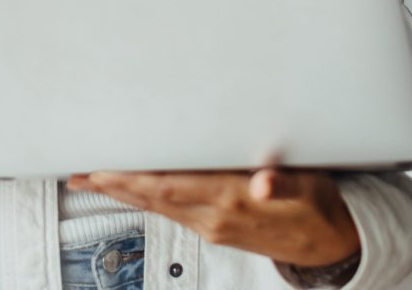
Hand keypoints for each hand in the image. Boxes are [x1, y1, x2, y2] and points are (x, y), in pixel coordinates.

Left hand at [66, 168, 359, 268]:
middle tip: (80, 172)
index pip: (169, 186)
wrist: (331, 245)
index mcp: (232, 201)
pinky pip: (170, 212)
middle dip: (114, 185)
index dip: (133, 177)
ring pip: (157, 207)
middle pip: (153, 198)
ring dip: (124, 193)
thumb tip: (264, 181)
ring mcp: (212, 228)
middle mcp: (215, 218)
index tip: (104, 167)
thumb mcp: (308, 187)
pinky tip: (133, 192)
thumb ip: (282, 182)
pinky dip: (145, 200)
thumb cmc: (318, 206)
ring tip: (93, 179)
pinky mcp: (215, 230)